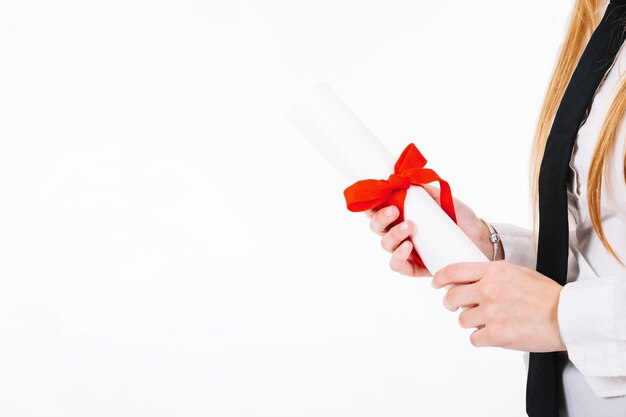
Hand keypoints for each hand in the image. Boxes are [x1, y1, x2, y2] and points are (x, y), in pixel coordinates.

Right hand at [366, 184, 502, 276]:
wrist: (478, 235)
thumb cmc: (459, 216)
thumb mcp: (441, 197)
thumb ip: (425, 188)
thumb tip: (409, 179)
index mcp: (401, 214)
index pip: (377, 209)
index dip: (371, 204)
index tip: (378, 196)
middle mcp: (398, 232)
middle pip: (377, 227)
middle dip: (381, 218)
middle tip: (395, 211)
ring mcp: (405, 250)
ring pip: (386, 245)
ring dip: (393, 236)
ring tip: (410, 227)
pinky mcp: (414, 266)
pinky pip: (398, 265)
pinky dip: (399, 256)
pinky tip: (409, 246)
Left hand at [432, 260, 564, 351]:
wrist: (567, 316)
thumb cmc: (545, 294)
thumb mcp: (515, 272)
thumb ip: (490, 275)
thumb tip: (468, 281)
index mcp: (492, 271)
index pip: (453, 271)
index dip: (440, 278)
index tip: (436, 283)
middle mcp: (488, 290)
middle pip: (451, 297)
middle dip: (450, 303)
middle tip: (455, 306)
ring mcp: (490, 313)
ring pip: (462, 319)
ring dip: (472, 322)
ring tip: (489, 320)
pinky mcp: (495, 334)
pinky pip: (474, 338)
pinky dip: (482, 338)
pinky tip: (495, 333)